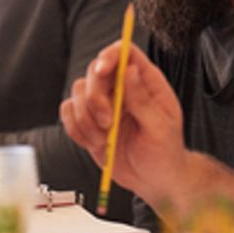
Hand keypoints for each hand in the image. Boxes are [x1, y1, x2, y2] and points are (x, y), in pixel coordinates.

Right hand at [60, 42, 187, 203]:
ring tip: (105, 139)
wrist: (153, 180)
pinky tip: (94, 143)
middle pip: (94, 71)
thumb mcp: (161, 127)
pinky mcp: (88, 121)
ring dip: (86, 119)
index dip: (109, 55)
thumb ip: (143, 99)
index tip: (102, 72)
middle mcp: (122, 87)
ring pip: (78, 92)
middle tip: (108, 123)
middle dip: (95, 98)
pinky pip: (68, 112)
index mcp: (146, 81)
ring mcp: (104, 103)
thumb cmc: (165, 152)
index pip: (124, 52)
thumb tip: (130, 69)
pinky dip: (76, 129)